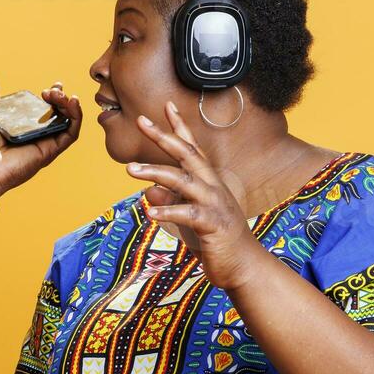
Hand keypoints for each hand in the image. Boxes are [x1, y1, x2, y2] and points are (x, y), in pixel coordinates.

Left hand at [0, 73, 81, 203]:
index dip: (51, 97)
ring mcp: (44, 144)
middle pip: (58, 115)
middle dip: (60, 98)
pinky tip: (72, 103)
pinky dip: (76, 118)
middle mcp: (35, 136)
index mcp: (21, 127)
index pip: (43, 110)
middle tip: (53, 90)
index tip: (47, 89)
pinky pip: (70, 134)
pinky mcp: (49, 151)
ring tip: (60, 95)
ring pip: (67, 123)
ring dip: (69, 105)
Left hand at [125, 101, 264, 290]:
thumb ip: (170, 202)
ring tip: (130, 169)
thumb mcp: (187, 220)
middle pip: (187, 154)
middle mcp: (212, 186)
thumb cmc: (216, 242)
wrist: (243, 267)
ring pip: (183, 180)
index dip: (179, 126)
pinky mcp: (214, 224)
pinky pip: (188, 214)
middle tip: (141, 121)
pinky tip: (150, 213)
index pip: (192, 148)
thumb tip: (147, 191)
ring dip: (156, 172)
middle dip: (163, 136)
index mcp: (207, 182)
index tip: (165, 105)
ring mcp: (215, 203)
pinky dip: (168, 212)